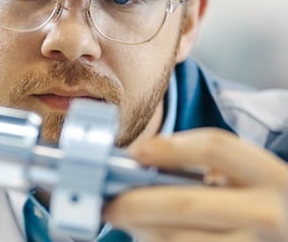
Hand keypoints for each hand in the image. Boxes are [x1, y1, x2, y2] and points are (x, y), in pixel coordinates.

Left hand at [103, 128, 287, 241]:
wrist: (287, 237)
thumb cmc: (258, 206)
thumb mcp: (248, 182)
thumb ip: (207, 173)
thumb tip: (142, 169)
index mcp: (270, 177)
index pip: (215, 148)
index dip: (170, 148)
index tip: (136, 152)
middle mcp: (267, 214)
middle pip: (186, 203)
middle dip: (137, 203)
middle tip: (109, 205)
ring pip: (181, 240)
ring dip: (145, 232)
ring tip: (126, 224)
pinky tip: (149, 237)